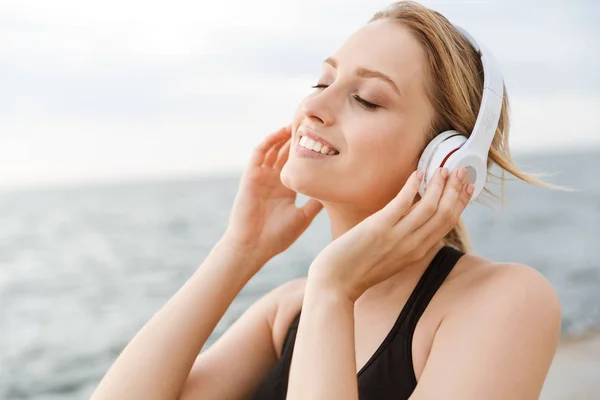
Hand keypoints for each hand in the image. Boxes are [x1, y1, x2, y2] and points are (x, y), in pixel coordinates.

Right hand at [223, 125, 322, 264]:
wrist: (253, 246)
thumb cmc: (277, 237)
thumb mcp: (304, 216)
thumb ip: (316, 202)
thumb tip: (336, 191)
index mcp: (286, 188)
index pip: (298, 163)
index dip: (309, 150)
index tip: (326, 138)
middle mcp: (274, 179)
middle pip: (286, 151)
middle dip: (298, 137)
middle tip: (313, 122)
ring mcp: (262, 176)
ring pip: (274, 148)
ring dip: (284, 135)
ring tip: (299, 121)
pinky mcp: (251, 175)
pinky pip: (259, 153)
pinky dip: (269, 140)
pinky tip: (281, 132)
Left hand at [308, 167, 472, 301]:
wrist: (336, 282)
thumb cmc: (359, 269)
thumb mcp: (392, 258)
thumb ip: (406, 242)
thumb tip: (412, 219)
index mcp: (418, 252)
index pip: (447, 224)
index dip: (460, 203)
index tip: (468, 186)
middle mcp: (413, 245)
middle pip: (444, 214)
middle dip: (456, 190)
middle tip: (461, 170)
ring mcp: (397, 236)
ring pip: (429, 207)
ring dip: (439, 185)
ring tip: (443, 168)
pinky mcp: (379, 227)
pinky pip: (402, 203)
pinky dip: (412, 186)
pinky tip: (418, 173)